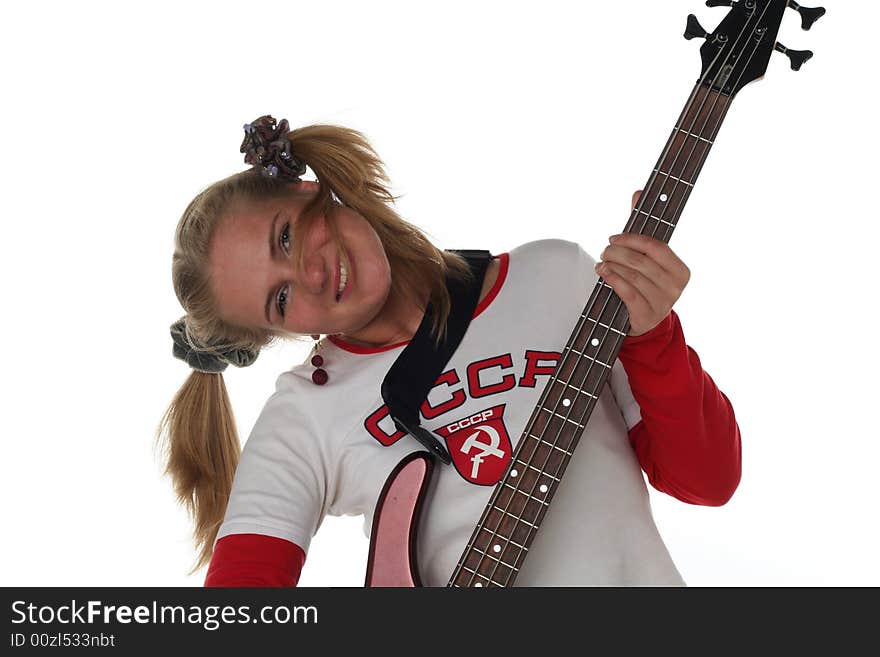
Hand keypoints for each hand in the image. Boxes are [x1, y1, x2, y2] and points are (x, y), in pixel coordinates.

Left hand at [594, 190, 690, 336]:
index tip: (614, 237)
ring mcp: (662, 303)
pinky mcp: (646, 316)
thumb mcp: (645, 257)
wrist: (641, 320)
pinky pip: (628, 292)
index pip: (656, 247)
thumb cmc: (644, 283)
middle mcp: (675, 288)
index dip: (632, 239)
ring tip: (602, 262)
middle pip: (641, 262)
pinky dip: (612, 279)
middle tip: (604, 251)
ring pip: (632, 276)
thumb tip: (638, 192)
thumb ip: (643, 226)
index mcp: (681, 271)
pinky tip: (603, 273)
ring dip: (612, 266)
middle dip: (617, 253)